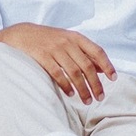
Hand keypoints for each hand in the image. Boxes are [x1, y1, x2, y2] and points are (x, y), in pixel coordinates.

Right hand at [1, 23, 115, 102]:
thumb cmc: (49, 39)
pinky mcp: (42, 56)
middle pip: (87, 66)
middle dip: (95, 84)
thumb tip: (102, 68)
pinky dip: (66, 85)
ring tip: (87, 101)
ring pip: (74, 72)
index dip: (107, 65)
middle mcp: (67, 42)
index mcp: (76, 37)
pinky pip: (57, 74)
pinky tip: (70, 93)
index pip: (97, 51)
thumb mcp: (68, 40)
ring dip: (83, 89)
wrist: (23, 34)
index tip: (113, 79)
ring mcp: (54, 49)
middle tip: (100, 97)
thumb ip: (84, 52)